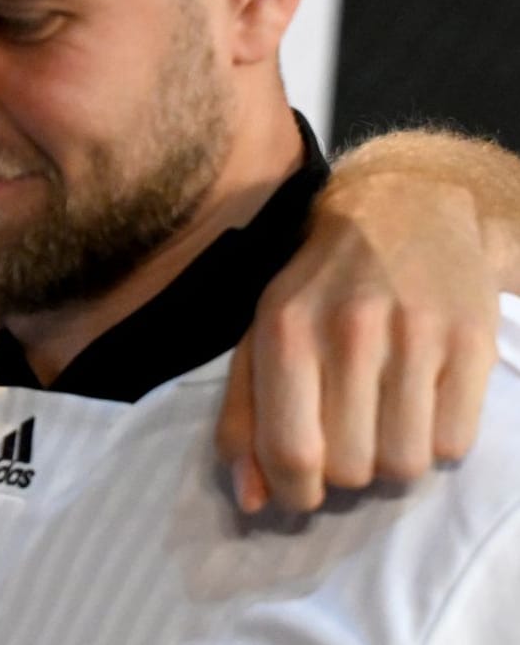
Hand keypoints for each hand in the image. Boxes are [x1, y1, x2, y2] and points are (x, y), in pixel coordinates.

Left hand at [216, 170, 500, 511]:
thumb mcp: (261, 338)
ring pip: (404, 465)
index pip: (291, 451)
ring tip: (381, 419)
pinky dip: (435, 442)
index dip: (293, 492)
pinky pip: (454, 445)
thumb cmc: (318, 288)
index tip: (299, 491)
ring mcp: (416, 336)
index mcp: (285, 331)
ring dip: (390, 459)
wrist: (402, 211)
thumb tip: (249, 501)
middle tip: (344, 436)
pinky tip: (420, 403)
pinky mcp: (471, 342)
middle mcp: (350, 331)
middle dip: (343, 471)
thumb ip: (243, 419)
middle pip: (350, 468)